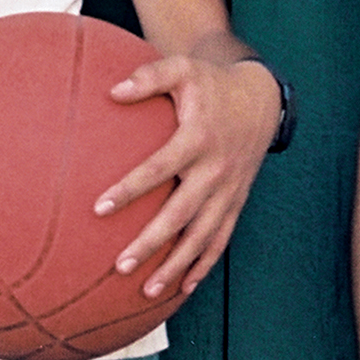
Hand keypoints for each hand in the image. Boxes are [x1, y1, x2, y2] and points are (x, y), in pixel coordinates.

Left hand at [94, 54, 281, 297]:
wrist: (260, 102)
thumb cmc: (211, 85)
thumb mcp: (183, 69)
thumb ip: (148, 77)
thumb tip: (112, 91)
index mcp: (198, 139)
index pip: (159, 168)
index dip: (130, 189)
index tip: (99, 208)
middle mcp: (215, 171)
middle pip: (180, 215)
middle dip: (151, 243)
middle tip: (120, 266)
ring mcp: (228, 192)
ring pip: (202, 237)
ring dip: (176, 266)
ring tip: (147, 290)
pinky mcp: (236, 204)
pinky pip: (220, 241)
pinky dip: (203, 266)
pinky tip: (182, 287)